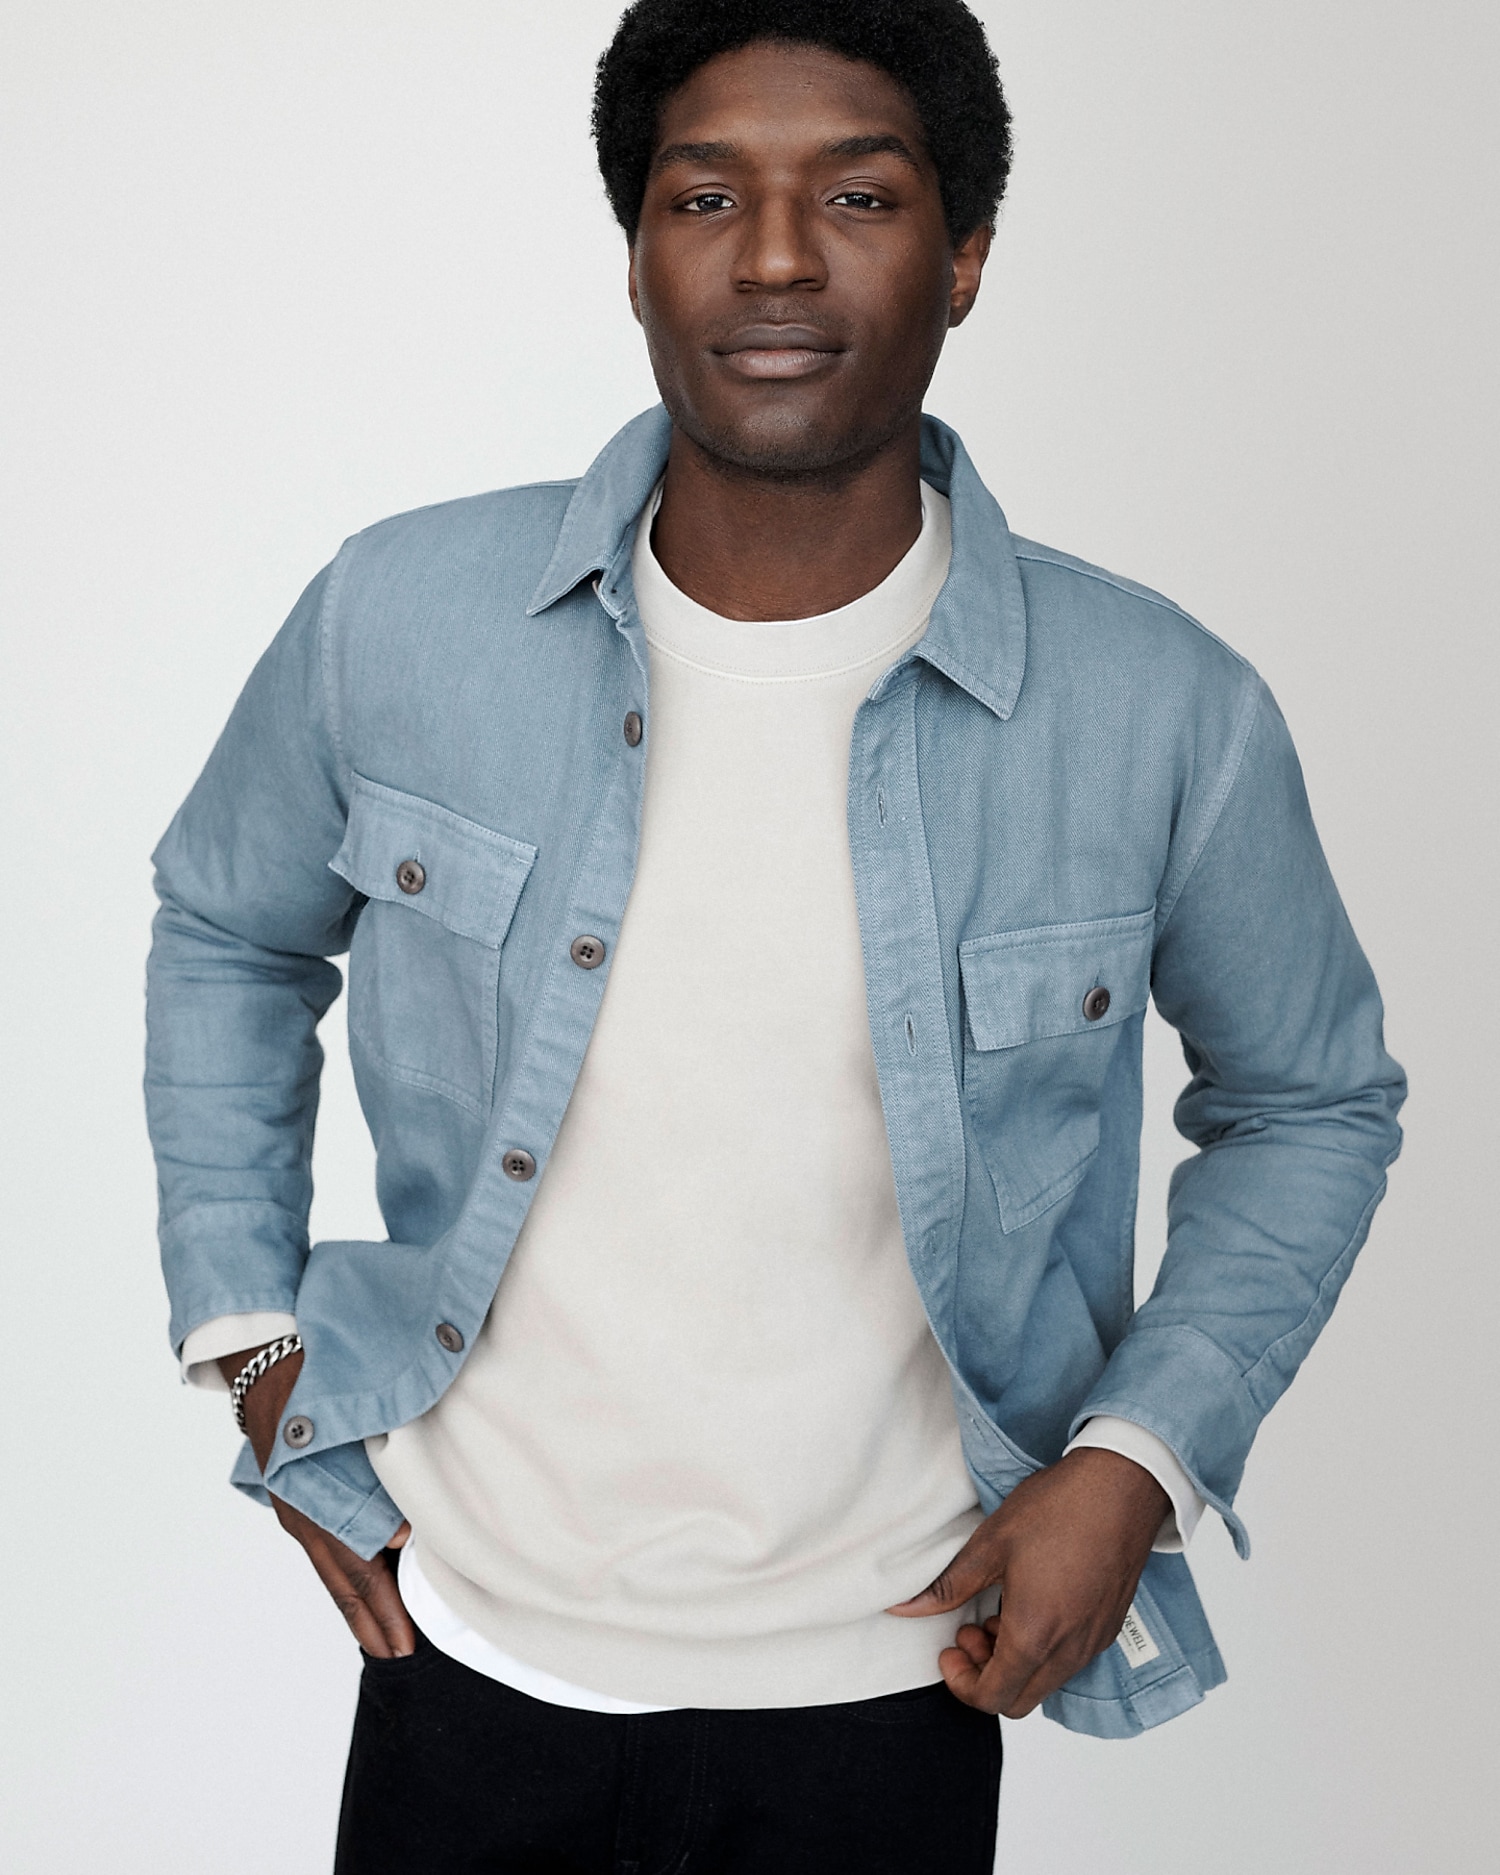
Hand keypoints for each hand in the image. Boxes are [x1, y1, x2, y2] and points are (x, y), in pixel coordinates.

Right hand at [218, 1342, 415, 1658]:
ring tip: (383, 1630)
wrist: (271, 1362)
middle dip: (371, 1621)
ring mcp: (298, 1508)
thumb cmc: (318, 1390)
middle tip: (399, 1654)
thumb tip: (403, 1540)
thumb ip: (382, 1485)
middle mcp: (303, 1517)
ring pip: (332, 1566)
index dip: (381, 1613)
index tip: (405, 1646)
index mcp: (316, 1509)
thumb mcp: (358, 1433)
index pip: (356, 1576)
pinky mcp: (299, 1496)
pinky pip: (326, 1543)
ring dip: (359, 1600)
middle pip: (342, 1581)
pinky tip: (361, 1576)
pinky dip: (345, 1569)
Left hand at [887, 1446, 1168, 1716]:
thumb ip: (947, 1586)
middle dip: (984, 1676)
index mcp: (1034, 1635)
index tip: (949, 1650)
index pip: (992, 1697)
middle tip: (969, 1631)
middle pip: (1019, 1700)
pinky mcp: (1108, 1627)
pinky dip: (1042, 1650)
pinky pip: (1069, 1661)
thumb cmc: (1058, 1509)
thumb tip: (905, 1607)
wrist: (1121, 1486)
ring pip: (1045, 1682)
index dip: (961, 1683)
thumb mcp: (990, 1544)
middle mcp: (1069, 1650)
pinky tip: (1031, 1605)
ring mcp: (1093, 1641)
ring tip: (997, 1612)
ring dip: (1013, 1663)